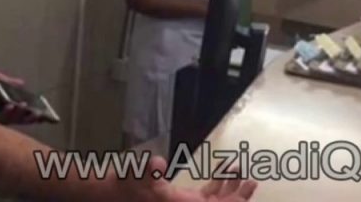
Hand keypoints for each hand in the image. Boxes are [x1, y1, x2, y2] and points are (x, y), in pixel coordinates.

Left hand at [0, 69, 43, 125]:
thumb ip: (6, 81)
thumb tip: (22, 83)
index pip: (17, 114)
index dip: (29, 114)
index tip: (41, 113)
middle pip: (15, 121)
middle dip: (27, 118)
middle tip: (38, 114)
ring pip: (8, 122)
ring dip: (18, 115)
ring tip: (25, 107)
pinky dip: (5, 113)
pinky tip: (10, 106)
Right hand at [117, 156, 257, 201]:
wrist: (108, 194)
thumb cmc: (123, 185)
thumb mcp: (133, 174)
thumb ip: (146, 169)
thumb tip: (157, 163)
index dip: (232, 201)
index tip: (247, 187)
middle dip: (236, 196)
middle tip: (252, 181)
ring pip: (213, 201)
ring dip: (229, 189)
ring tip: (243, 173)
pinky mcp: (179, 200)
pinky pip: (205, 196)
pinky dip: (217, 185)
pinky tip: (224, 170)